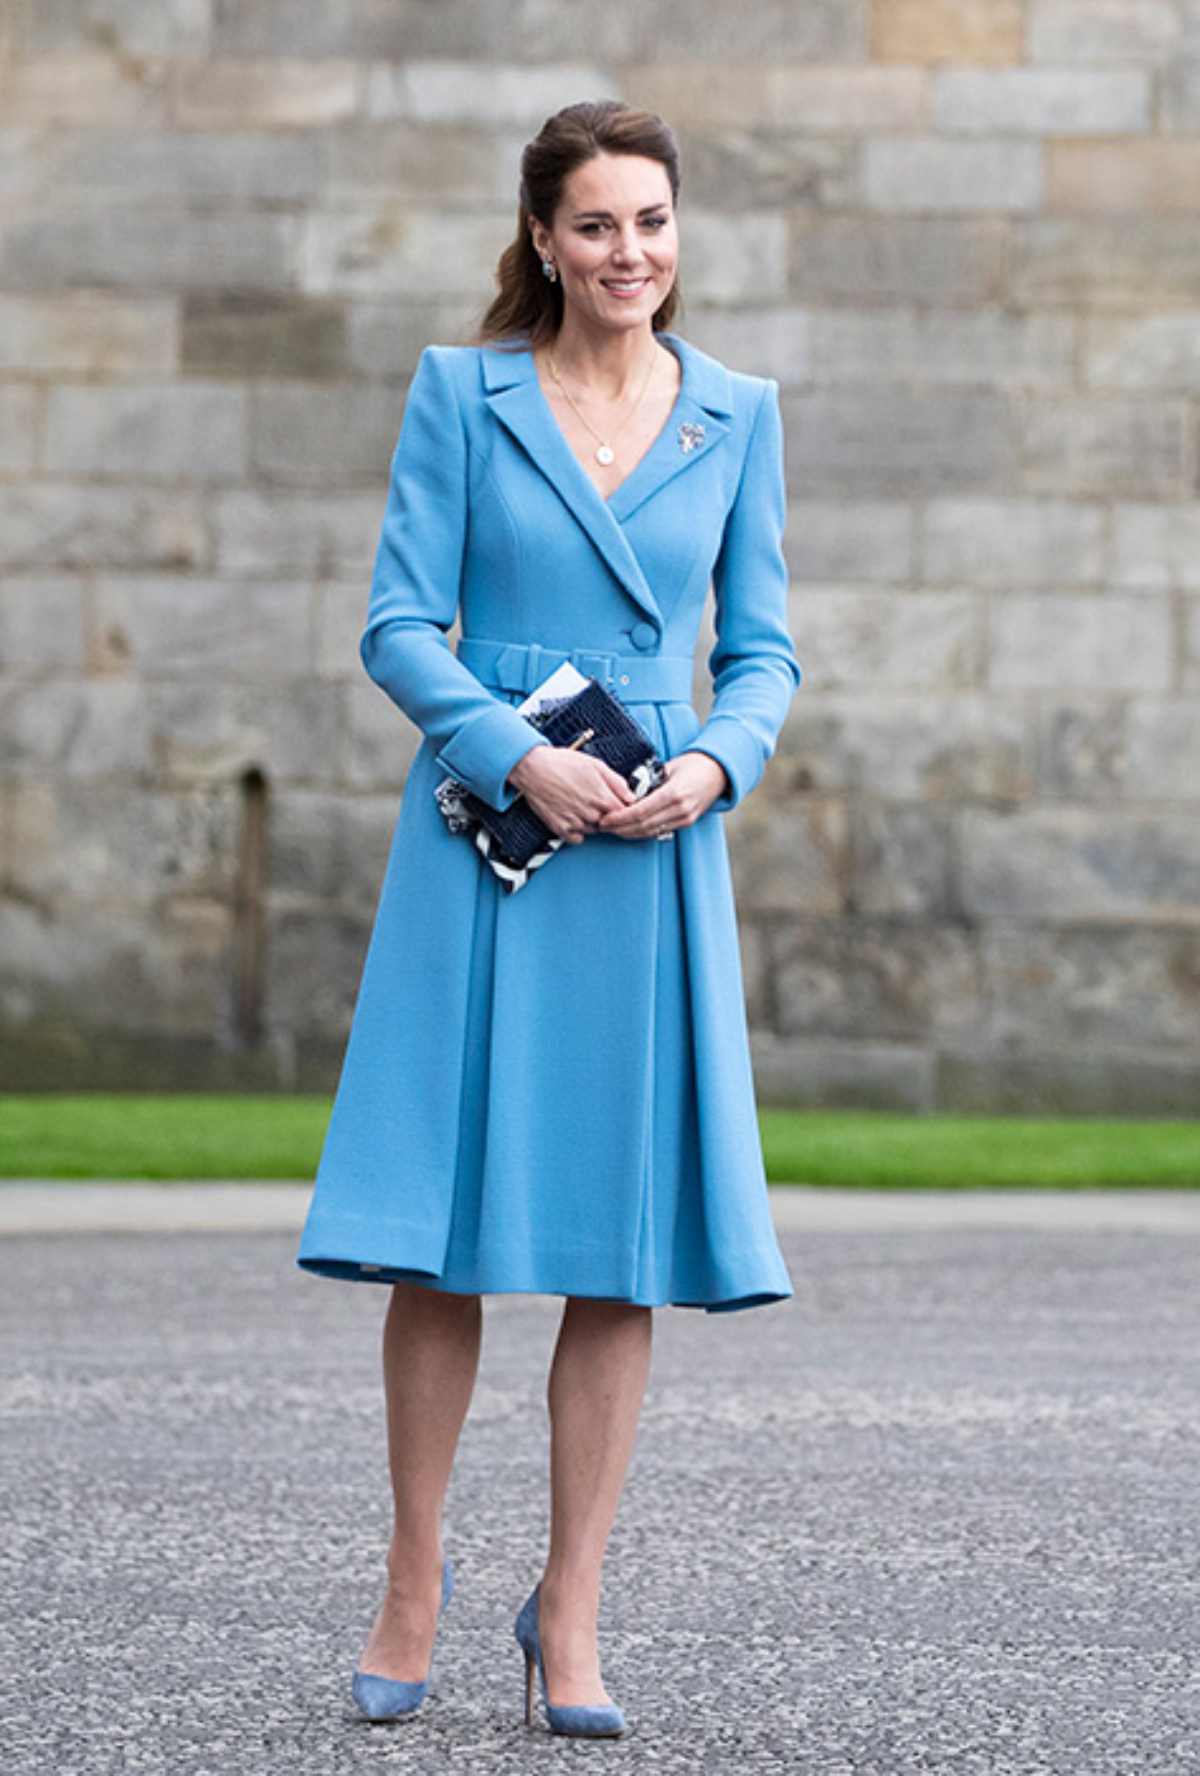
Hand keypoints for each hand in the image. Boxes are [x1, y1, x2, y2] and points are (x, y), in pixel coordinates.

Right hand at [507, 742, 634, 843]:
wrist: (533, 768)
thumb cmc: (563, 763)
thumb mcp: (595, 765)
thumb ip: (617, 782)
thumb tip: (631, 797)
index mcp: (602, 798)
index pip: (623, 814)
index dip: (620, 808)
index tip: (613, 802)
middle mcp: (591, 814)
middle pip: (608, 823)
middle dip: (604, 814)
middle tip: (591, 799)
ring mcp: (575, 823)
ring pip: (593, 830)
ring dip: (591, 822)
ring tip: (578, 803)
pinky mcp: (560, 829)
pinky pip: (577, 838)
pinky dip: (576, 831)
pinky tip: (571, 815)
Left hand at [597, 751, 729, 839]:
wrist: (719, 771)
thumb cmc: (693, 764)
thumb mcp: (668, 768)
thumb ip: (649, 782)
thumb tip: (627, 792)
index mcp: (674, 793)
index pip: (640, 812)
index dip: (620, 818)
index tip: (605, 819)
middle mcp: (680, 809)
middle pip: (643, 826)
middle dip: (620, 828)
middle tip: (603, 826)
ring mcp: (685, 818)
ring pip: (651, 832)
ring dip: (630, 833)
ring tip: (613, 829)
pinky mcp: (687, 822)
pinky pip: (660, 831)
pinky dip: (643, 831)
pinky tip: (630, 829)